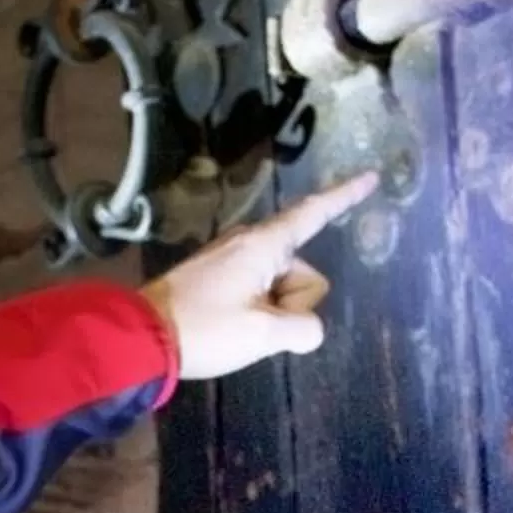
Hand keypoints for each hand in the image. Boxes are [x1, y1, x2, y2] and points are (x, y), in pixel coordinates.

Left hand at [140, 170, 378, 380]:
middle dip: (293, 303)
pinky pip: (259, 292)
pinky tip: (230, 328)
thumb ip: (303, 328)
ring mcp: (232, 260)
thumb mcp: (263, 335)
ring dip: (272, 313)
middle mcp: (249, 243)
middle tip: (255, 325)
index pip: (314, 213)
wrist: (141, 337)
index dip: (345, 196)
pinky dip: (257, 313)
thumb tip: (306, 329)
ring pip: (282, 287)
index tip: (371, 176)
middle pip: (303, 272)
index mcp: (263, 245)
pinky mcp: (219, 278)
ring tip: (235, 329)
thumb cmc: (205, 328)